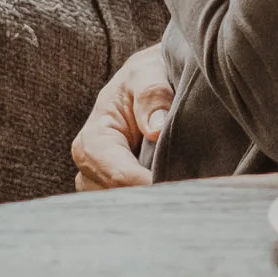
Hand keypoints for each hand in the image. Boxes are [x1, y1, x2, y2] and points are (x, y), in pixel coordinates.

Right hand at [72, 42, 172, 190]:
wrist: (150, 77)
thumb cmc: (147, 73)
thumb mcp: (148, 71)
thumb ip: (152, 94)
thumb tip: (156, 129)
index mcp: (95, 136)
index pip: (117, 174)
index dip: (145, 184)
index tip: (177, 188)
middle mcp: (92, 163)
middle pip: (116, 196)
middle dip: (149, 197)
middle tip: (185, 195)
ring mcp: (102, 178)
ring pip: (122, 205)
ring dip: (150, 202)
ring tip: (181, 196)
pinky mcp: (117, 186)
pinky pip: (129, 204)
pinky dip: (149, 203)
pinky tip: (173, 197)